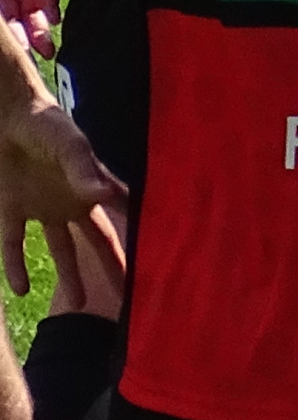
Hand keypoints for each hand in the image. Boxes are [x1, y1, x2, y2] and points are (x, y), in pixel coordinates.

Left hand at [0, 74, 123, 303]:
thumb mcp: (67, 145)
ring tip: (80, 302)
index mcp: (92, 186)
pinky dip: (16, 266)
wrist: (4, 116)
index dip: (140, 232)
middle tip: (130, 290)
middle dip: (114, 263)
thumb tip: (103, 196)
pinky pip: (14, 245)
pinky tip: (20, 289)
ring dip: (70, 275)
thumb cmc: (44, 122)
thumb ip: (82, 171)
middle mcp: (72, 202)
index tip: (161, 256)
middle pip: (97, 239)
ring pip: (60, 249)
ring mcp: (43, 208)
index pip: (123, 213)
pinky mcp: (12, 210)